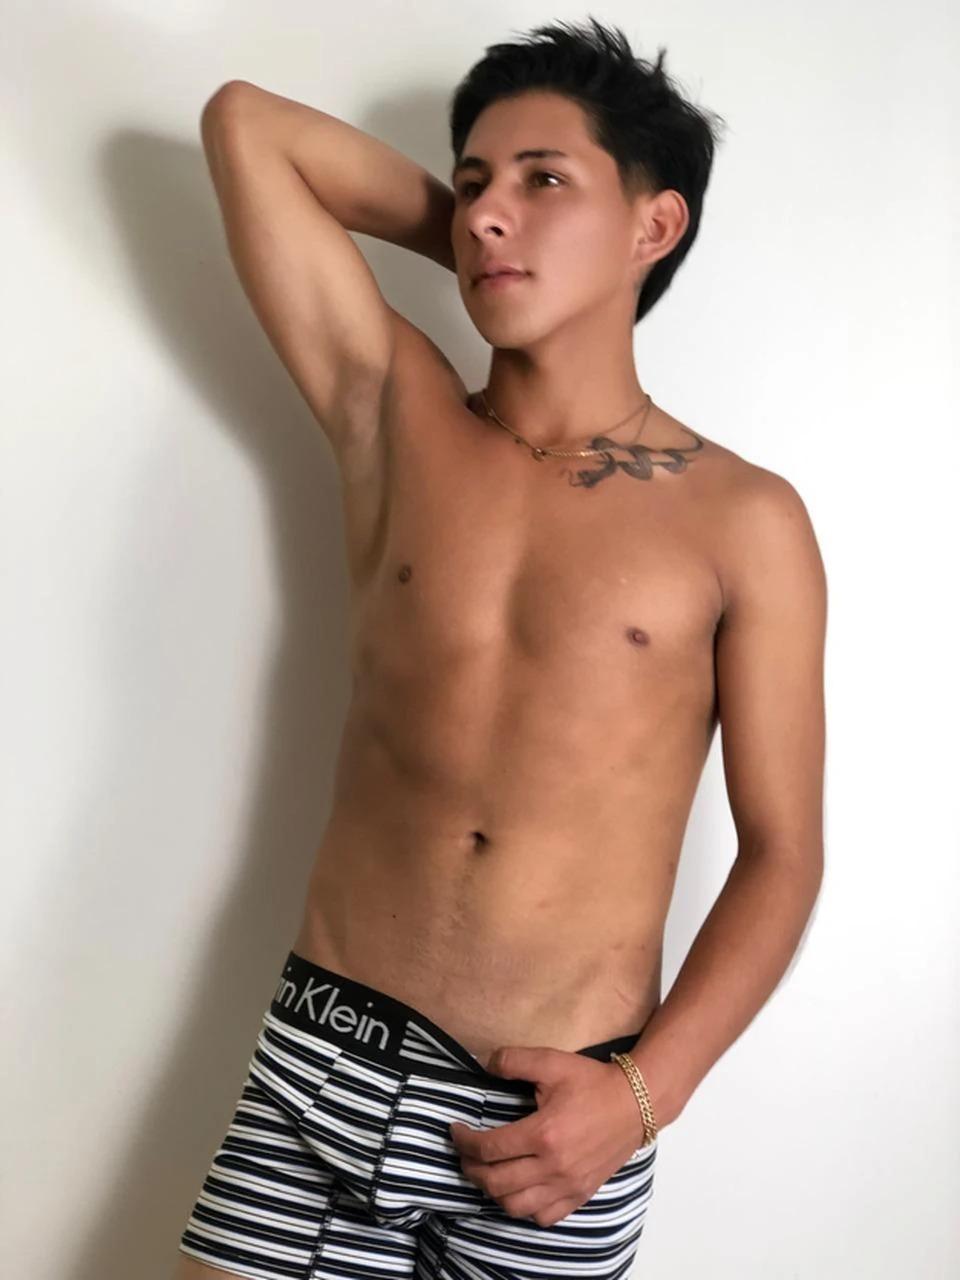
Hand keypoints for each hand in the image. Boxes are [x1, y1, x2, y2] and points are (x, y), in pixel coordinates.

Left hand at [449, 1044, 648, 1227]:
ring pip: (516, 1207)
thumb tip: (484, 1065)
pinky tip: (519, 1190)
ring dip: (493, 1192)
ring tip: (487, 1173)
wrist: (635, 1103)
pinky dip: (524, 1209)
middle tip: (465, 1153)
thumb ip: (513, 1061)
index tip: (455, 1131)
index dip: (464, 1142)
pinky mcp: (580, 1195)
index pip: (489, 1148)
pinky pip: (544, 1217)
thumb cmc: (592, 1082)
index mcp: (543, 1134)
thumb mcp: (552, 1061)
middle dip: (471, 1169)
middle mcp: (553, 1167)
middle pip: (496, 1183)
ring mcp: (567, 1185)